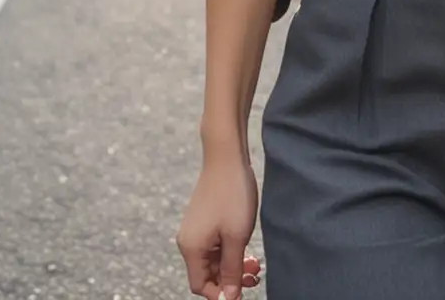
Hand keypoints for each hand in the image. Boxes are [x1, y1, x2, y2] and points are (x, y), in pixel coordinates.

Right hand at [175, 153, 262, 297]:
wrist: (226, 158)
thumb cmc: (232, 195)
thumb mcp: (237, 237)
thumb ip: (232, 269)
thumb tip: (228, 296)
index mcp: (191, 248)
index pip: (200, 285)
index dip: (221, 293)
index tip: (242, 290)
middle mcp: (188, 241)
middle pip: (207, 274)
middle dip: (231, 279)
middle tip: (255, 276)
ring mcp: (195, 230)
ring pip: (213, 260)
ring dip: (233, 265)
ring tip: (255, 263)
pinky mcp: (203, 221)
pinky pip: (214, 246)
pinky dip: (230, 251)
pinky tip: (246, 248)